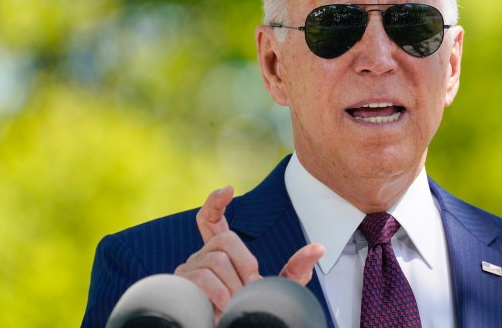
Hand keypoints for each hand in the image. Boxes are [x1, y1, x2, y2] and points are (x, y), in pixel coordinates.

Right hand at [174, 186, 324, 318]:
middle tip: (250, 287)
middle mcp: (200, 256)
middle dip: (245, 262)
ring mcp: (187, 269)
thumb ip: (296, 268)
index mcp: (219, 252)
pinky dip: (220, 294)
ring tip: (236, 304)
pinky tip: (225, 307)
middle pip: (225, 239)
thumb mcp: (277, 288)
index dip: (215, 202)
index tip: (229, 189)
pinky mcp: (180, 286)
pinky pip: (203, 279)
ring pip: (216, 260)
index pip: (210, 220)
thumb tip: (320, 247)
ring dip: (234, 286)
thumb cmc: (252, 311)